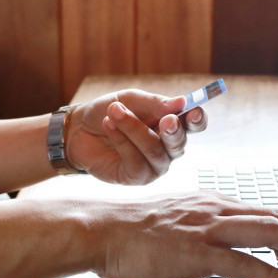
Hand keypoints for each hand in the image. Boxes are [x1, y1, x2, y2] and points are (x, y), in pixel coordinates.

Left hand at [65, 89, 206, 184]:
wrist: (79, 128)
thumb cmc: (110, 112)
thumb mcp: (131, 100)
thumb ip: (155, 103)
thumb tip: (181, 102)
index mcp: (171, 125)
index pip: (194, 125)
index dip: (198, 119)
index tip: (194, 111)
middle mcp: (167, 148)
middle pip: (179, 143)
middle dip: (173, 131)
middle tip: (166, 119)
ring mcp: (153, 165)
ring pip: (154, 151)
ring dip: (134, 129)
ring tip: (114, 112)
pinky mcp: (136, 177)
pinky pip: (136, 160)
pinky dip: (122, 140)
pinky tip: (108, 126)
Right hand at [89, 192, 277, 277]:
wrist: (100, 230)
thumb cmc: (127, 231)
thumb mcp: (171, 222)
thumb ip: (197, 230)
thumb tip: (213, 250)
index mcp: (210, 202)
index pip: (263, 210)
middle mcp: (215, 210)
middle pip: (277, 218)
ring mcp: (207, 230)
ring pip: (271, 234)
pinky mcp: (197, 253)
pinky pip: (246, 264)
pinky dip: (275, 276)